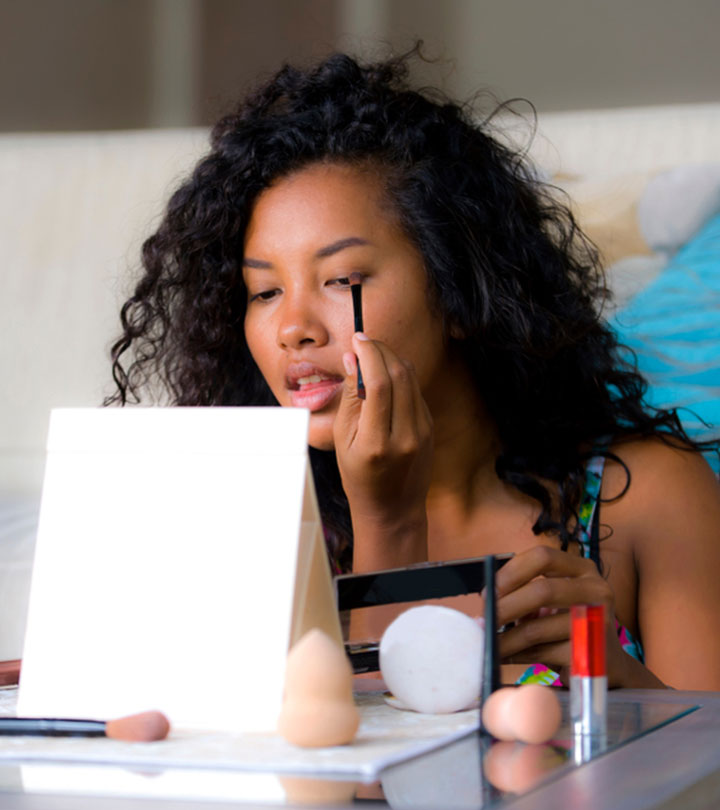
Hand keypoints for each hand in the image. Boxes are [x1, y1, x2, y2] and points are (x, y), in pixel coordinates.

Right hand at [334, 333, 432, 570]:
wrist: (393, 509)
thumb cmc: (360, 477)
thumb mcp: (343, 440)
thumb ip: (351, 398)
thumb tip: (354, 359)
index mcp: (377, 442)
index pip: (379, 384)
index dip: (369, 354)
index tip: (357, 340)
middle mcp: (405, 435)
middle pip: (398, 374)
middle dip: (380, 349)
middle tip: (363, 340)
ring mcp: (422, 431)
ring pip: (411, 378)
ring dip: (391, 358)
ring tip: (372, 352)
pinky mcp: (430, 427)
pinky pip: (416, 390)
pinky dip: (400, 375)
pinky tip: (385, 373)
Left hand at [489, 545, 630, 686]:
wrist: (608, 664)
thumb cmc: (570, 625)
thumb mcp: (554, 600)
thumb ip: (527, 591)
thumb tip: (487, 599)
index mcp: (582, 568)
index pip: (543, 556)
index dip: (511, 572)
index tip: (489, 591)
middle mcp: (596, 589)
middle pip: (542, 591)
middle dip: (505, 607)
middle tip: (484, 620)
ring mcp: (598, 622)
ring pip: (537, 629)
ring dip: (505, 639)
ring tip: (489, 643)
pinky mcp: (590, 653)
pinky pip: (542, 653)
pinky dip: (518, 655)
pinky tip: (507, 656)